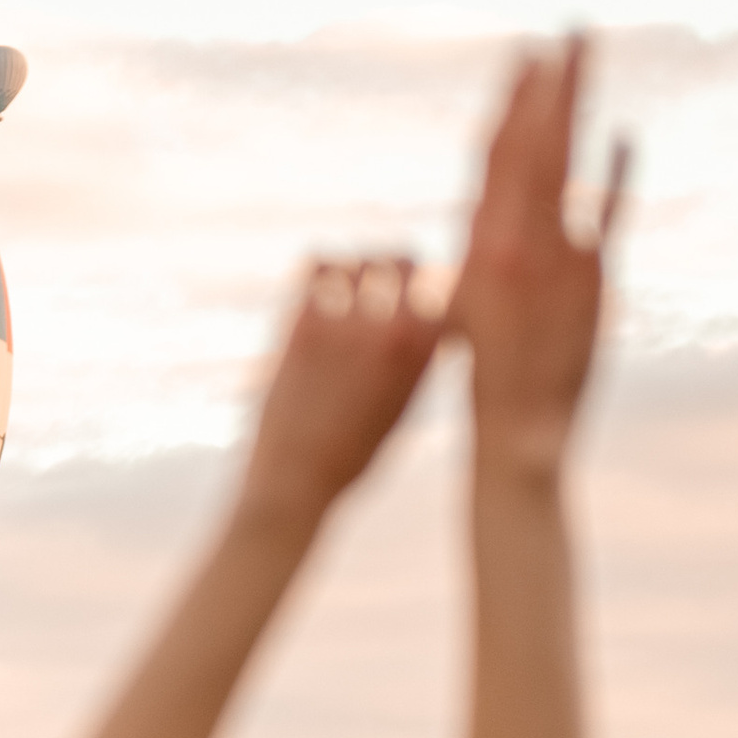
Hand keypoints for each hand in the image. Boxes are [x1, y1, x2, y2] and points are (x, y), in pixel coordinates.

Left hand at [238, 256, 444, 530]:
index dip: (428, 281)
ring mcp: (345, 324)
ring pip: (359, 257)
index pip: (441, 281)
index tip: (415, 290)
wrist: (296, 480)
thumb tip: (427, 310)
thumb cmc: (353, 451)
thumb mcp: (404, 402)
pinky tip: (321, 288)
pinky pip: (317, 265)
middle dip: (394, 265)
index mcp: (425, 353)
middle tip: (381, 282)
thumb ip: (418, 353)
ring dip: (357, 267)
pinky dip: (322, 269)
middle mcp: (392, 331)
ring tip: (349, 288)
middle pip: (401, 257)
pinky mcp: (301, 323)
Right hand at [449, 39, 625, 474]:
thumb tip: (483, 215)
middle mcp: (517, 240)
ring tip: (588, 58)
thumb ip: (479, 252)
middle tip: (567, 33)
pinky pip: (604, 212)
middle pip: (534, 143)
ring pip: (566, 161)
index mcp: (480, 244)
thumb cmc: (485, 373)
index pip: (496, 155)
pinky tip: (623, 134)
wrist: (518, 429)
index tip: (526, 58)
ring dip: (578, 105)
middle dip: (550, 85)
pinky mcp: (590, 278)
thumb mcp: (464, 305)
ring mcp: (556, 255)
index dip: (513, 102)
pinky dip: (614, 172)